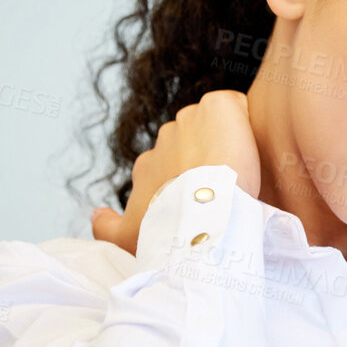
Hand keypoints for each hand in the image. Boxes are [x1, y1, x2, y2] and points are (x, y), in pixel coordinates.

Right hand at [90, 90, 262, 254]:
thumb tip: (96, 214)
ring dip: (227, 143)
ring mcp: (190, 119)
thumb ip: (107, 227)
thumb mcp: (129, 239)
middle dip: (209, 161)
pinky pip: (234, 107)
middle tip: (227, 187)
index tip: (206, 199)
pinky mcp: (218, 107)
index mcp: (149, 164)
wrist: (201, 216)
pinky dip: (243, 120)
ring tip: (242, 170)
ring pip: (214, 127)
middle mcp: (164, 137)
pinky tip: (251, 145)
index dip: (192, 182)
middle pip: (195, 144)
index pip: (172, 166)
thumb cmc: (168, 231)